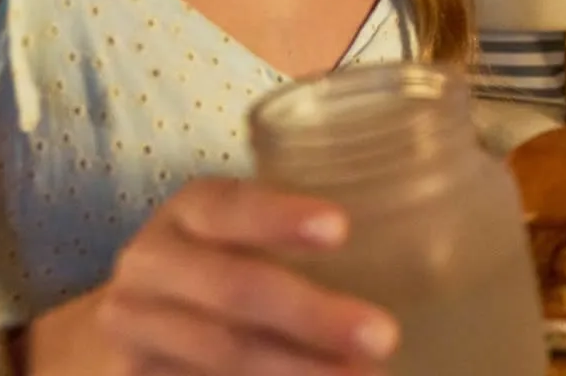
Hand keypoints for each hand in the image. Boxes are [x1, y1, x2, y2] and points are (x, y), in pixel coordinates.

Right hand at [26, 179, 395, 375]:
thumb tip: (432, 237)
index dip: (280, 217)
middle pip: (235, 289)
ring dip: (296, 372)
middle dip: (312, 316)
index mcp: (189, 213)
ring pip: (220, 354)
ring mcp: (133, 330)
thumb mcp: (246, 236)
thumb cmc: (225, 264)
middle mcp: (151, 266)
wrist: (133, 323)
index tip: (341, 229)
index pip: (230, 207)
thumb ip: (310, 234)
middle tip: (382, 336)